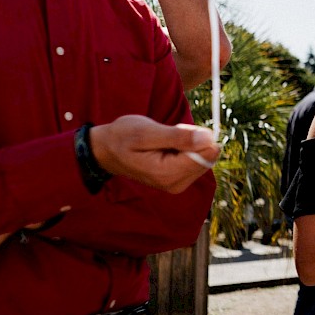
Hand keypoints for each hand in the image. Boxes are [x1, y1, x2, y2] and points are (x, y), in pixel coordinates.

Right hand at [89, 115, 219, 193]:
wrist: (107, 150)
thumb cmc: (123, 137)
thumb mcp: (147, 132)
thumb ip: (178, 137)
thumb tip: (208, 139)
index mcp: (168, 175)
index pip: (206, 156)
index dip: (199, 137)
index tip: (179, 130)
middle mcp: (175, 184)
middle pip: (207, 157)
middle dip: (193, 140)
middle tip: (168, 135)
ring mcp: (177, 183)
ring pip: (203, 157)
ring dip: (189, 143)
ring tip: (164, 140)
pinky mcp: (178, 179)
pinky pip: (195, 159)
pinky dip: (185, 148)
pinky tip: (166, 146)